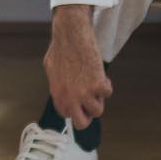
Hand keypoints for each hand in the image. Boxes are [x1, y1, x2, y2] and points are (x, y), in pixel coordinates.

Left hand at [43, 5, 112, 127]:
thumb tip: (63, 93)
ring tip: (95, 84)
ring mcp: (84, 93)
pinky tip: (101, 74)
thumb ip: (58, 85)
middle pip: (82, 123)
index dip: (76, 109)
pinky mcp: (97, 85)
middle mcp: (70, 98)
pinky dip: (107, 85)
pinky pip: (108, 93)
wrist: (71, 36)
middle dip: (88, 114)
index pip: (67, 115)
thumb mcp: (52, 70)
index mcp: (57, 95)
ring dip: (99, 98)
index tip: (80, 102)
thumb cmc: (61, 48)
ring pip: (98, 110)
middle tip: (90, 101)